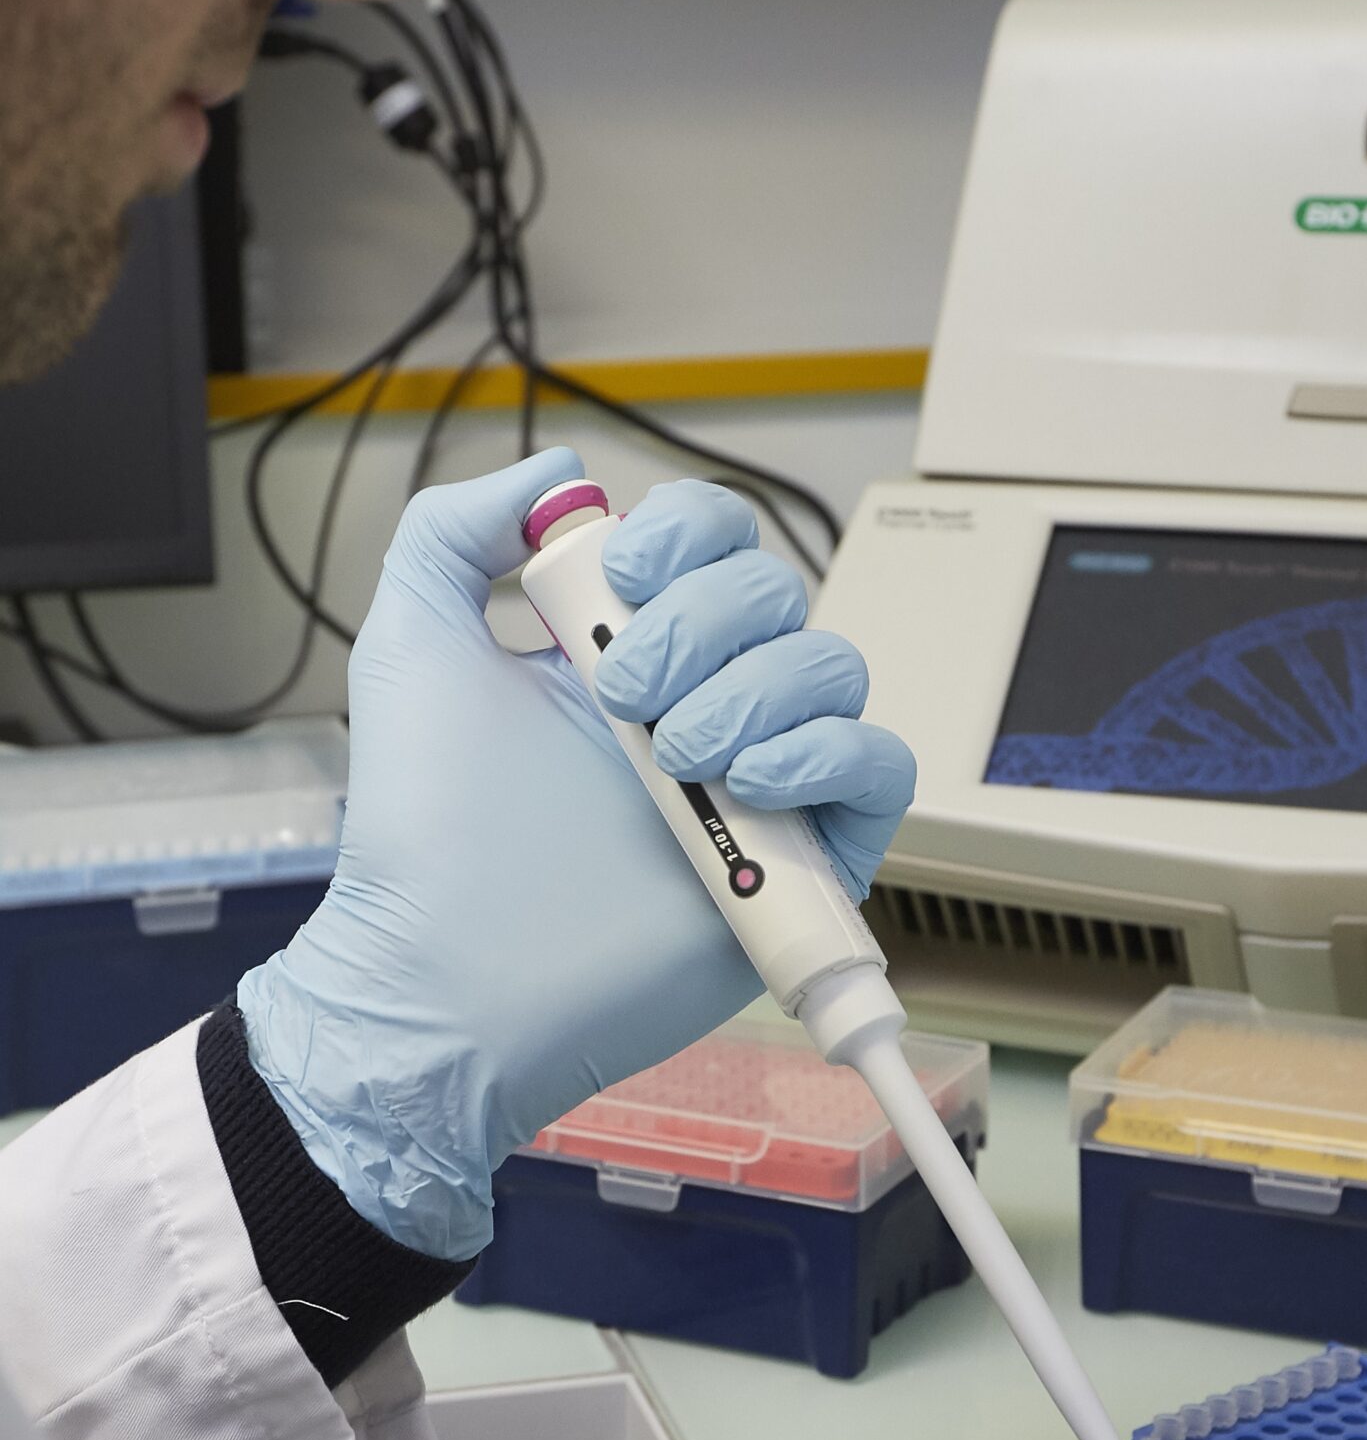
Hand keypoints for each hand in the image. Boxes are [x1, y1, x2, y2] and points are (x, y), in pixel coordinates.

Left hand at [238, 450, 914, 1258]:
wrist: (455, 969)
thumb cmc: (427, 832)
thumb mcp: (412, 645)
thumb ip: (457, 532)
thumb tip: (561, 470)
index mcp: (630, 648)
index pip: (714, 540)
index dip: (686, 536)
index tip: (620, 581)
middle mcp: (708, 704)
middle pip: (778, 591)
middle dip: (702, 624)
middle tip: (625, 696)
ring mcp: (766, 781)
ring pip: (835, 666)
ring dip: (757, 693)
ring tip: (679, 756)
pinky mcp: (812, 856)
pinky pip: (881, 765)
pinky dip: (828, 755)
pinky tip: (747, 787)